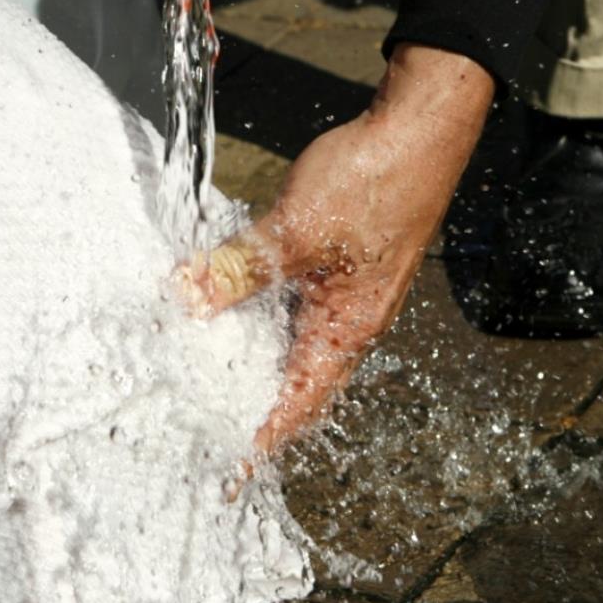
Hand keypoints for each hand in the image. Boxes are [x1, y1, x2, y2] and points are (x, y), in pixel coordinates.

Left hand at [179, 44, 493, 455]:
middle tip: (191, 423)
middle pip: (286, 381)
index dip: (258, 442)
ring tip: (192, 374)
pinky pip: (282, 304)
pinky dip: (248, 312)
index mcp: (346, 331)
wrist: (416, 127)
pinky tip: (214, 304)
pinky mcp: (329, 265)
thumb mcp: (294, 232)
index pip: (295, 407)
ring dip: (241, 355)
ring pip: (281, 340)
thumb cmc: (373, 182)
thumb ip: (239, 269)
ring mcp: (338, 294)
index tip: (225, 474)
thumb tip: (186, 299)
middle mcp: (344, 323)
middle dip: (241, 403)